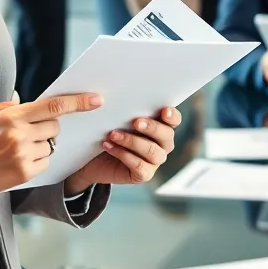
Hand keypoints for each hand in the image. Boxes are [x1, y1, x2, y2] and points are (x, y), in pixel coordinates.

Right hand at [0, 93, 101, 204]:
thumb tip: (36, 103)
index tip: (95, 100)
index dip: (78, 102)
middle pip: (55, 127)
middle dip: (48, 129)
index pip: (53, 106)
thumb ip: (14, 106)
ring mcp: (23, 154)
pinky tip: (18, 161)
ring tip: (18, 150)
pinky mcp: (25, 172)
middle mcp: (20, 134)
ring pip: (51, 146)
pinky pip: (45, 162)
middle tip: (30, 133)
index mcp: (12, 116)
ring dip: (41, 146)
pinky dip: (37, 161)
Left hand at [65, 107, 180, 193]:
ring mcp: (154, 161)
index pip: (174, 120)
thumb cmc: (107, 130)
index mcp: (160, 125)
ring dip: (132, 141)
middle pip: (167, 135)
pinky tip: (108, 146)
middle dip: (152, 128)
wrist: (93, 158)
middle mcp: (162, 144)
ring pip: (152, 152)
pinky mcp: (144, 174)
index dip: (172, 116)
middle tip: (135, 121)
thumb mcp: (116, 117)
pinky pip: (139, 166)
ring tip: (113, 134)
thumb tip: (121, 94)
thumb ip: (126, 108)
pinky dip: (123, 155)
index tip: (164, 111)